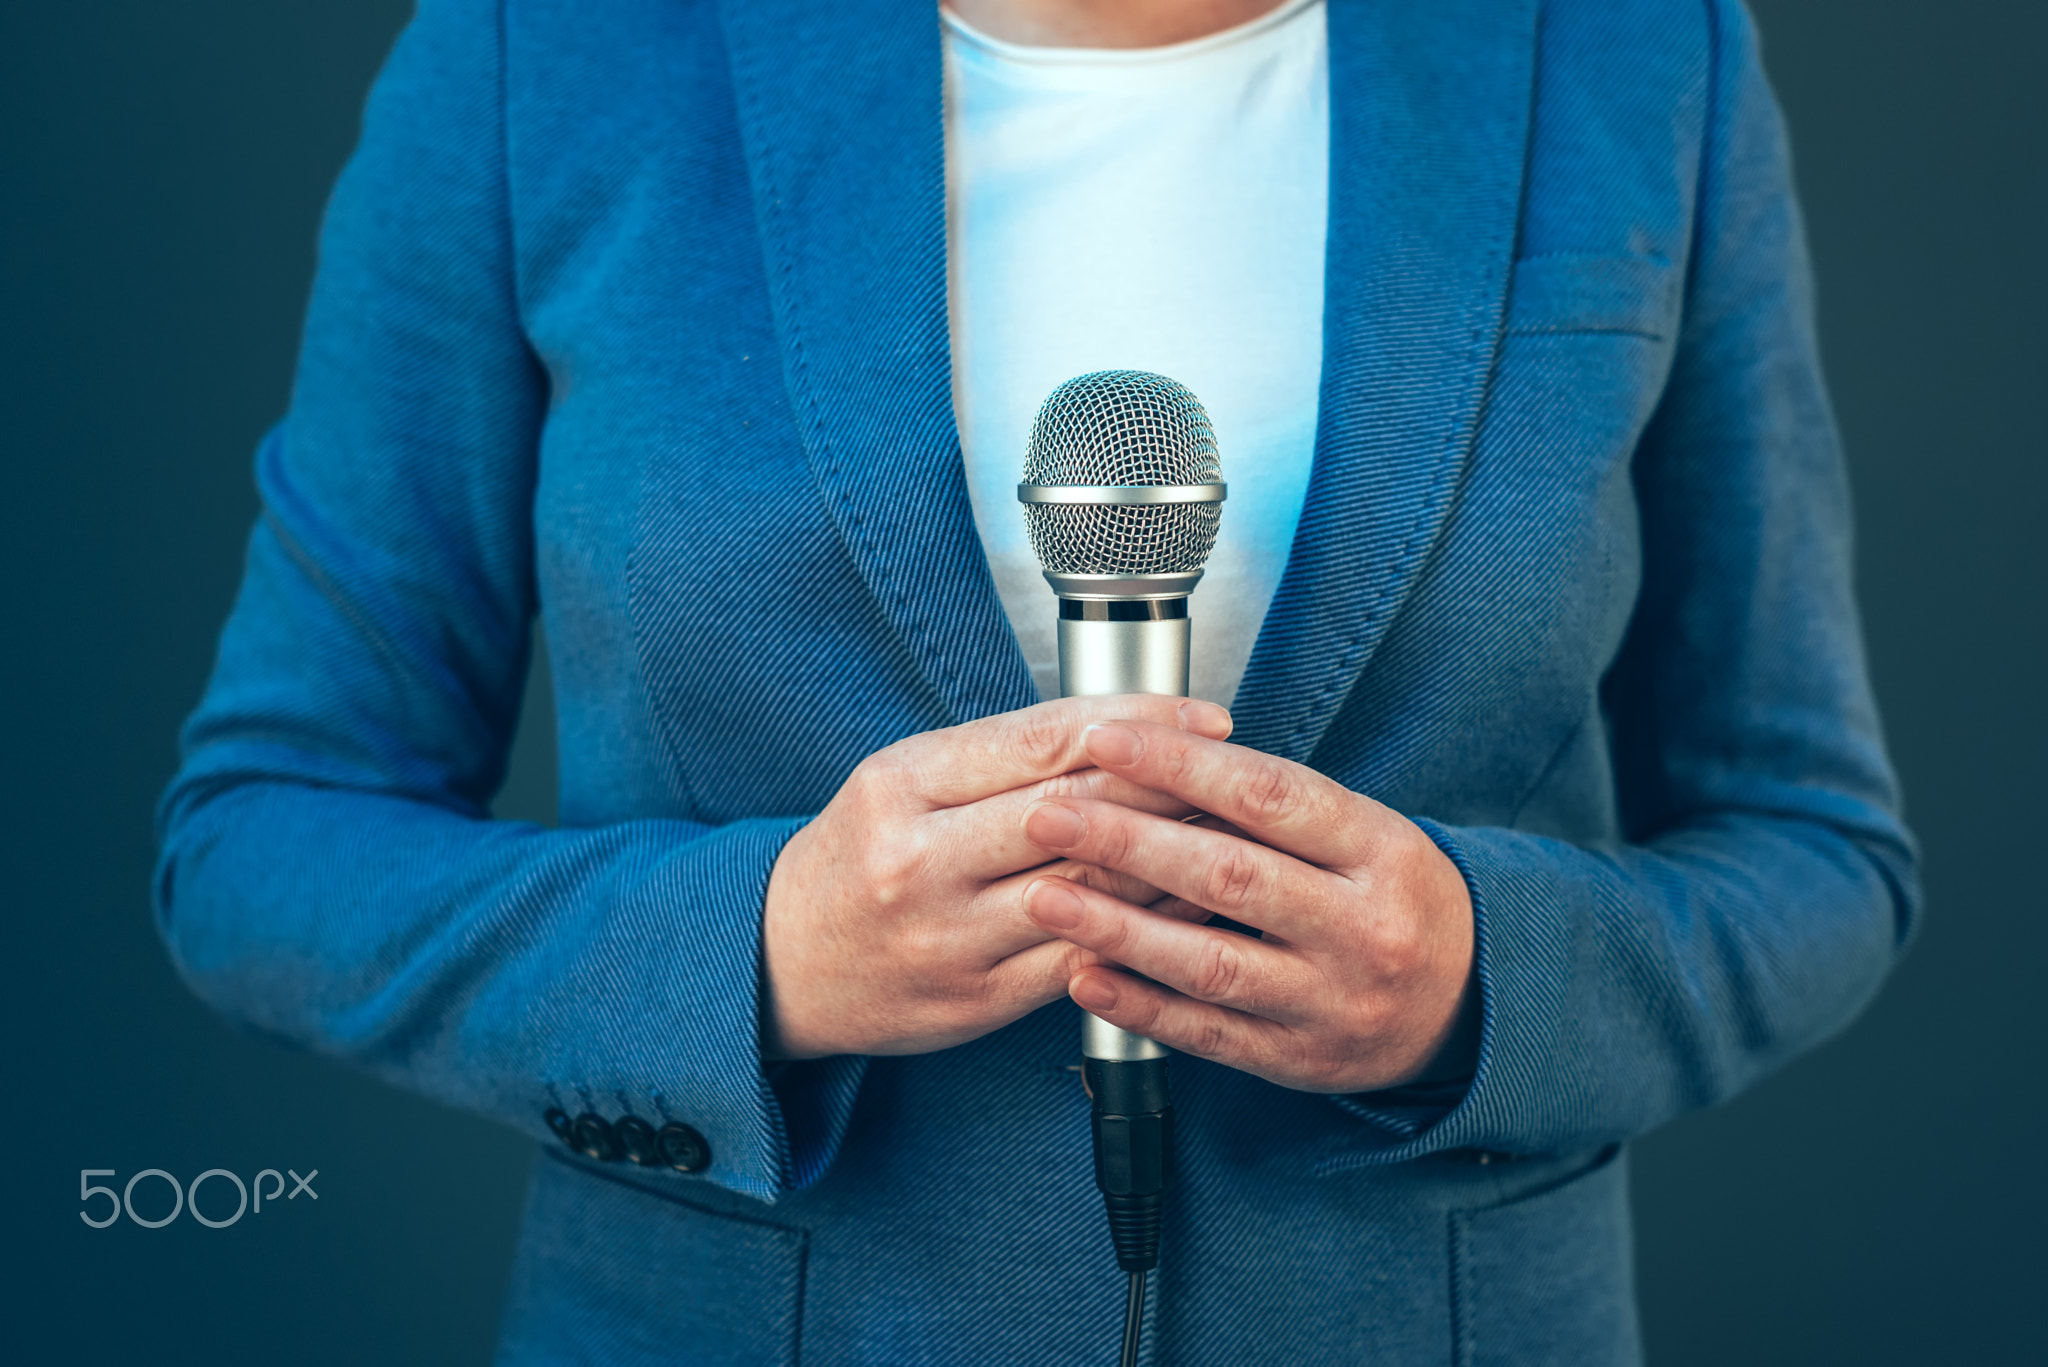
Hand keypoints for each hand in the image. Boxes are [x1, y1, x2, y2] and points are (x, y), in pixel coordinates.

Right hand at [762, 697, 1235, 1058]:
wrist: (780, 964)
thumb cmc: (857, 859)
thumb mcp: (903, 781)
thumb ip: (999, 756)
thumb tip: (1120, 726)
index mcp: (901, 786)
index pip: (1042, 741)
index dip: (1137, 723)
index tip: (1201, 715)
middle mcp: (920, 861)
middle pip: (1074, 810)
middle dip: (1169, 784)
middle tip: (1234, 769)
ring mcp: (949, 937)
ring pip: (1089, 888)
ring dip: (1172, 858)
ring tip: (1229, 833)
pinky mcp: (977, 999)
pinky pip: (1085, 957)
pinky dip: (1146, 926)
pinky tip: (1188, 905)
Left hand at [1019, 721, 1478, 1092]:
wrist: (1471, 1002)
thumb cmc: (1391, 896)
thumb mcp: (1363, 833)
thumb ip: (1271, 806)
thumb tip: (1157, 757)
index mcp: (1379, 849)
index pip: (1269, 794)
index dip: (1180, 763)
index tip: (1103, 739)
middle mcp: (1363, 926)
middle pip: (1230, 876)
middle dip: (1127, 841)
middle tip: (1049, 816)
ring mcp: (1335, 1000)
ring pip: (1212, 962)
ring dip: (1118, 929)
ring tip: (1046, 895)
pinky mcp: (1303, 1059)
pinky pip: (1210, 1034)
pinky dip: (1140, 1007)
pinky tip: (1084, 977)